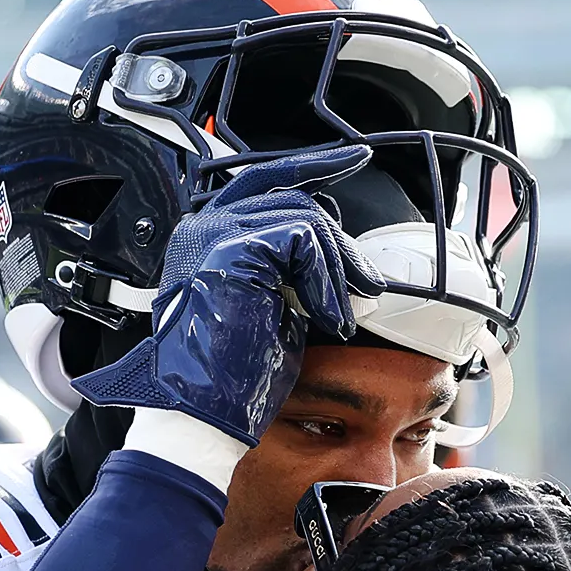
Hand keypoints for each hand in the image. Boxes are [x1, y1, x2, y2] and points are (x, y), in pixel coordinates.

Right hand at [77, 145, 383, 445]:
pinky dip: (326, 281)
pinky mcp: (232, 250)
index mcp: (205, 237)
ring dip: (336, 270)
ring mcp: (213, 234)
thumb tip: (336, 252)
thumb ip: (290, 267)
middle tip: (367, 281)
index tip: (354, 159)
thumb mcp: (270, 304)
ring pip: (305, 216)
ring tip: (341, 315)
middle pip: (293, 195)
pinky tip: (327, 317)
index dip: (314, 165)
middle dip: (341, 240)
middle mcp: (203, 227)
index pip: (266, 180)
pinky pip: (303, 240)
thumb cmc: (232, 374)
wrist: (203, 411)